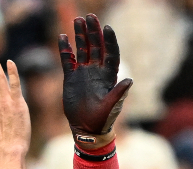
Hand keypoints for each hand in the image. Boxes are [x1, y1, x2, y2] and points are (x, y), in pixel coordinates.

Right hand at [58, 14, 132, 145]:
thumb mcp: (111, 107)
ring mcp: (83, 73)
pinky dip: (65, 49)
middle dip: (93, 31)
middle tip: (90, 17)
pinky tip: (63, 37)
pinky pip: (68, 60)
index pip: (110, 53)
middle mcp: (96, 71)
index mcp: (108, 76)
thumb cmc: (102, 120)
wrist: (86, 128)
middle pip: (96, 46)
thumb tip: (130, 80)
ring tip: (77, 20)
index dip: (109, 40)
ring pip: (82, 49)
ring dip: (80, 35)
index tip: (106, 27)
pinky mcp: (71, 78)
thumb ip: (119, 93)